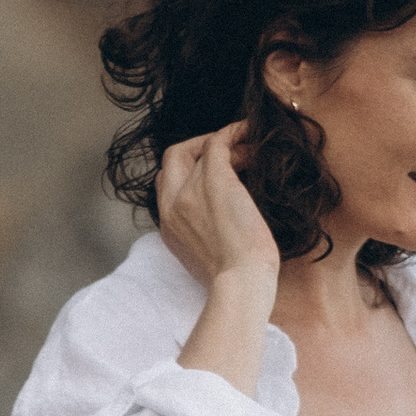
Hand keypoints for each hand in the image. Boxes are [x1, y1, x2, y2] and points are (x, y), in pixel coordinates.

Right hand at [158, 123, 279, 308]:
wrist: (241, 283)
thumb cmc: (235, 279)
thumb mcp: (207, 258)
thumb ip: (203, 236)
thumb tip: (222, 223)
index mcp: (168, 226)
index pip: (165, 184)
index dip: (188, 172)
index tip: (213, 174)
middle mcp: (171, 205)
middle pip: (171, 158)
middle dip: (197, 147)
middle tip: (226, 151)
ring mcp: (190, 190)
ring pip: (197, 147)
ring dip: (224, 142)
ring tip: (249, 148)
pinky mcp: (215, 180)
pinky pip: (218, 141)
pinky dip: (234, 132)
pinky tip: (250, 132)